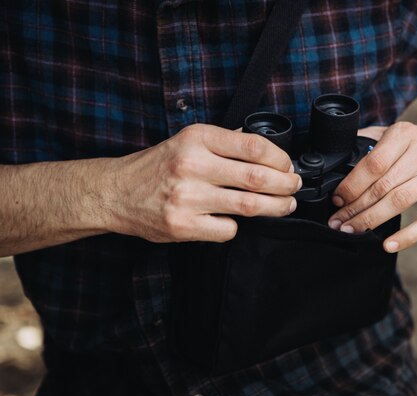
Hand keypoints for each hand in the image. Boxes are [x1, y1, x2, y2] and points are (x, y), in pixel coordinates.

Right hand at [105, 124, 301, 242]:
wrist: (116, 193)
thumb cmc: (156, 167)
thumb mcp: (186, 141)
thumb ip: (223, 142)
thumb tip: (265, 150)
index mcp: (196, 138)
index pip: (253, 145)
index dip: (280, 158)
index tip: (288, 166)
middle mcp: (192, 165)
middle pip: (257, 178)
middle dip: (285, 185)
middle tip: (294, 188)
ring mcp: (187, 197)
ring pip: (249, 206)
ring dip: (275, 207)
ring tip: (285, 205)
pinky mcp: (183, 225)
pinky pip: (228, 230)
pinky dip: (239, 226)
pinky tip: (236, 220)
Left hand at [328, 121, 416, 252]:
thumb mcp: (398, 131)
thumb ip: (369, 140)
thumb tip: (338, 157)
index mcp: (406, 135)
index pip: (373, 164)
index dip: (351, 185)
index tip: (336, 199)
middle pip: (382, 186)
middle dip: (355, 207)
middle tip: (337, 221)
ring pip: (399, 202)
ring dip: (371, 220)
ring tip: (352, 230)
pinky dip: (406, 237)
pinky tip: (387, 244)